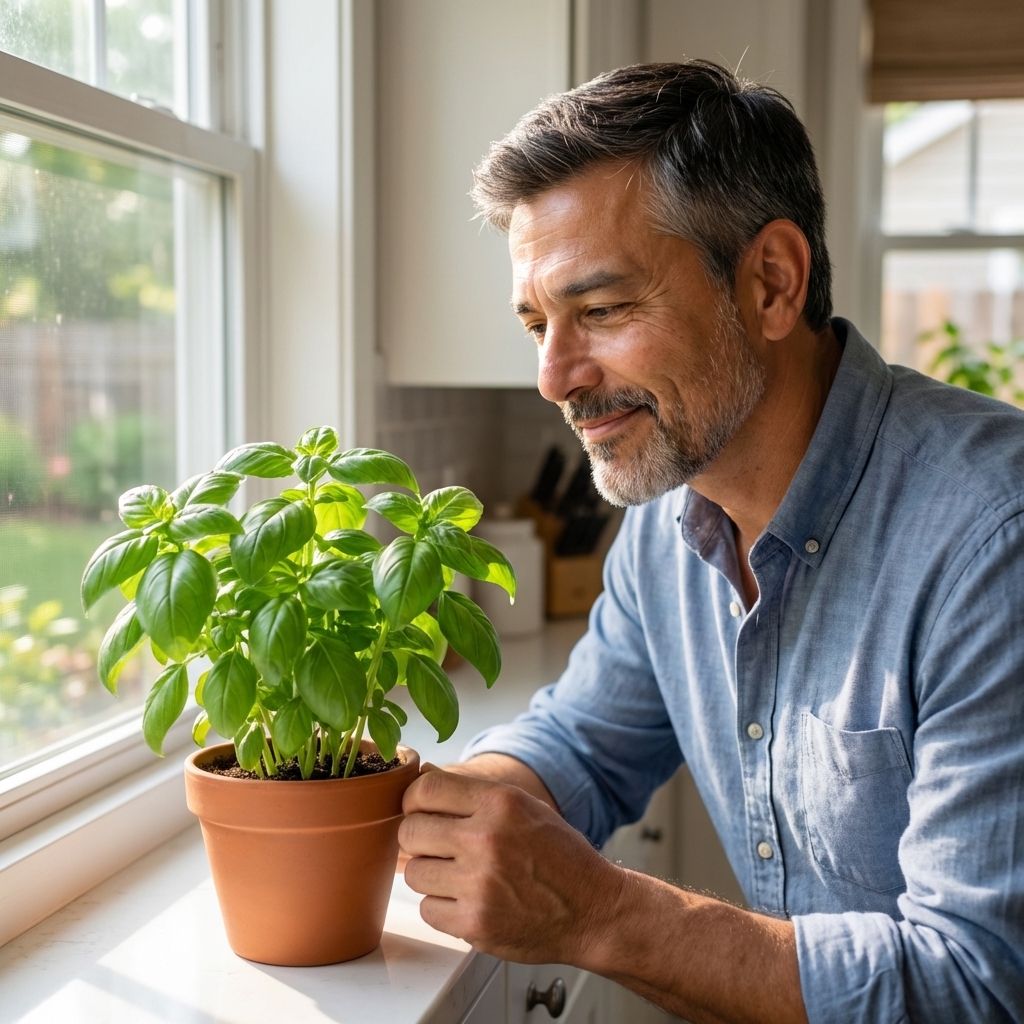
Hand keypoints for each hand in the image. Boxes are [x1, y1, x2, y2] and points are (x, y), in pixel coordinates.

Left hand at [399, 765, 624, 964]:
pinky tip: (468, 902)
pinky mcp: (475, 924)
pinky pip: (427, 910)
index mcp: (500, 803)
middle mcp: (487, 839)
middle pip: (410, 832)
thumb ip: (472, 793)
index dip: (414, 801)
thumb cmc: (559, 856)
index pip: (425, 790)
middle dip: (420, 840)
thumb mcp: (524, 807)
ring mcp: (479, 884)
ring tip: (459, 877)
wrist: (594, 910)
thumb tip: (421, 774)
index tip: (419, 811)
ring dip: (431, 876)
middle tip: (439, 848)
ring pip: (414, 873)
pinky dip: (442, 908)